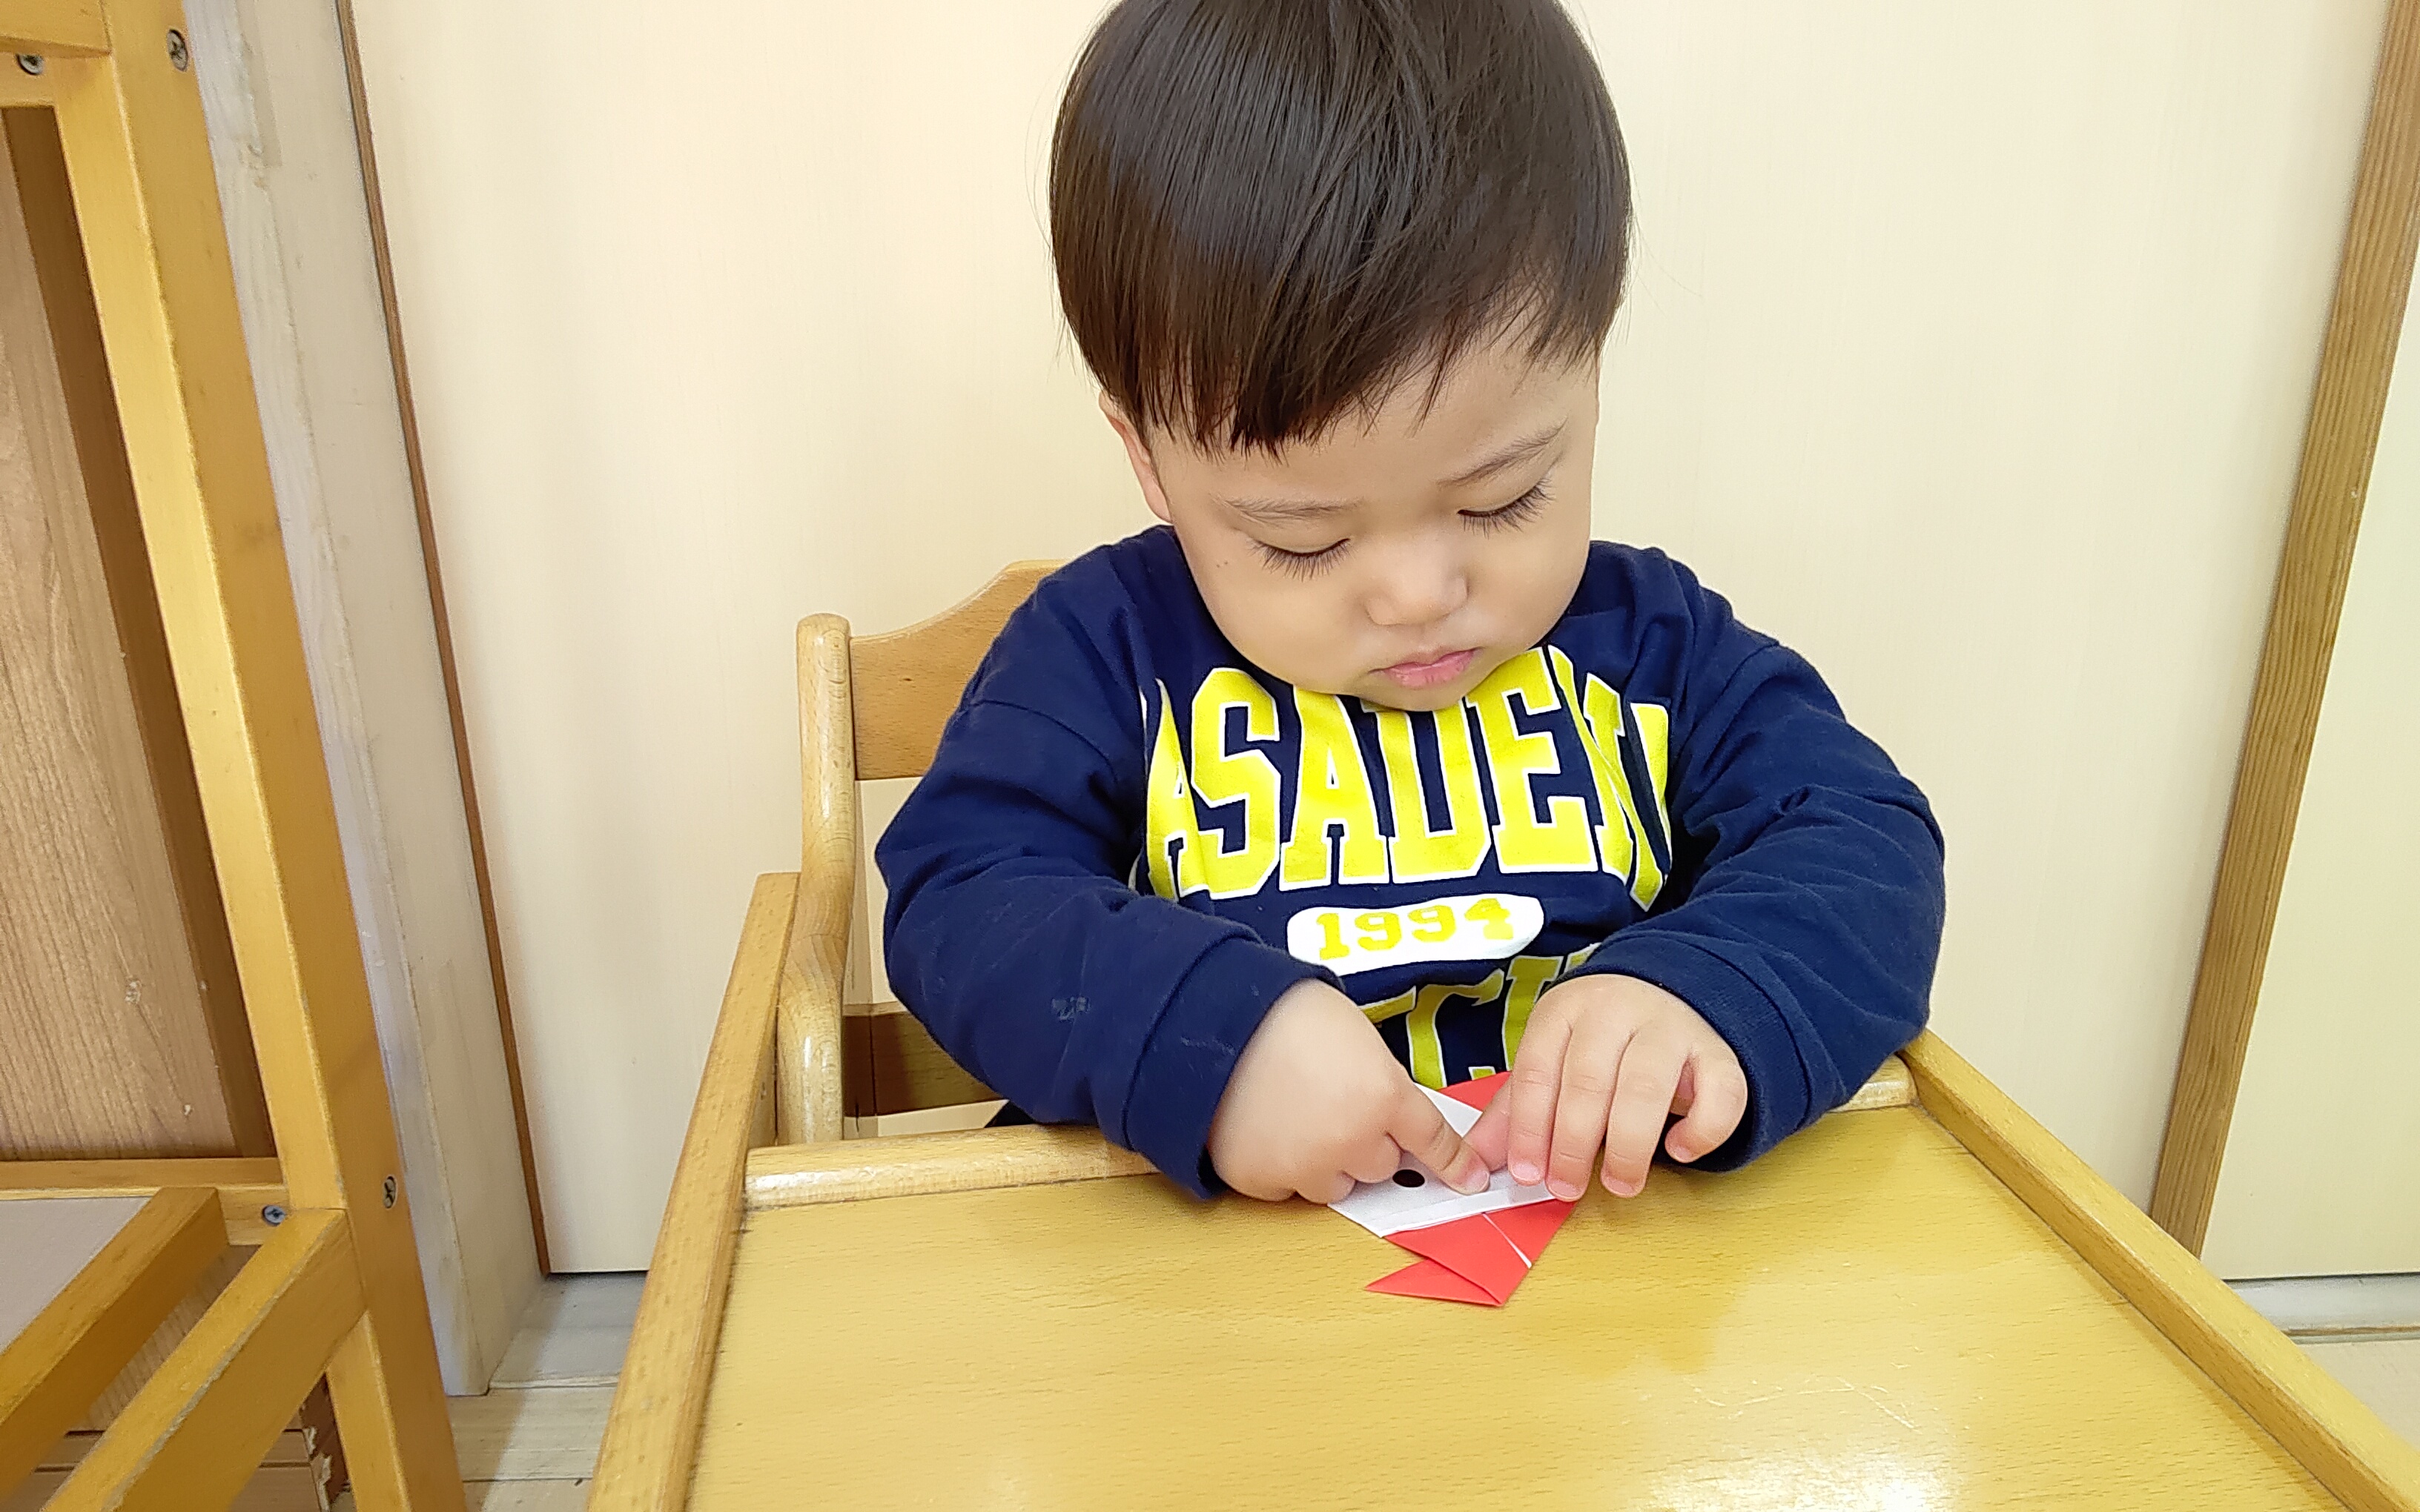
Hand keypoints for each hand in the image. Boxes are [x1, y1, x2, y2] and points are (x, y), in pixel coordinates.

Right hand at [1208, 979, 1490, 1203]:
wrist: (1209, 1019)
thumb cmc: (1285, 1012)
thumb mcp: (1357, 1035)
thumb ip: (1384, 1083)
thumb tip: (1393, 1113)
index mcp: (1383, 1096)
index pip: (1431, 1140)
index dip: (1452, 1162)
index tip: (1469, 1181)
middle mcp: (1351, 1141)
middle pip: (1382, 1166)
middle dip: (1367, 1143)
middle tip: (1335, 1104)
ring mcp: (1304, 1166)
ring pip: (1336, 1186)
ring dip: (1327, 1162)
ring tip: (1294, 1114)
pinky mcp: (1261, 1181)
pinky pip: (1287, 1188)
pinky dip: (1281, 1166)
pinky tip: (1264, 1126)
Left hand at [1467, 973, 1745, 1200]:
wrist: (1667, 991)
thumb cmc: (1597, 1041)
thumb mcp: (1549, 1061)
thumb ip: (1514, 1112)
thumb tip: (1476, 1166)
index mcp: (1564, 1010)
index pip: (1537, 1071)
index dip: (1528, 1128)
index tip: (1527, 1174)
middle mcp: (1616, 1011)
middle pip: (1588, 1080)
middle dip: (1572, 1143)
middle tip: (1566, 1188)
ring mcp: (1671, 1028)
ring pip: (1647, 1087)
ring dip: (1629, 1145)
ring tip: (1618, 1183)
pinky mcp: (1718, 1052)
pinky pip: (1719, 1093)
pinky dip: (1700, 1130)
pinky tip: (1678, 1151)